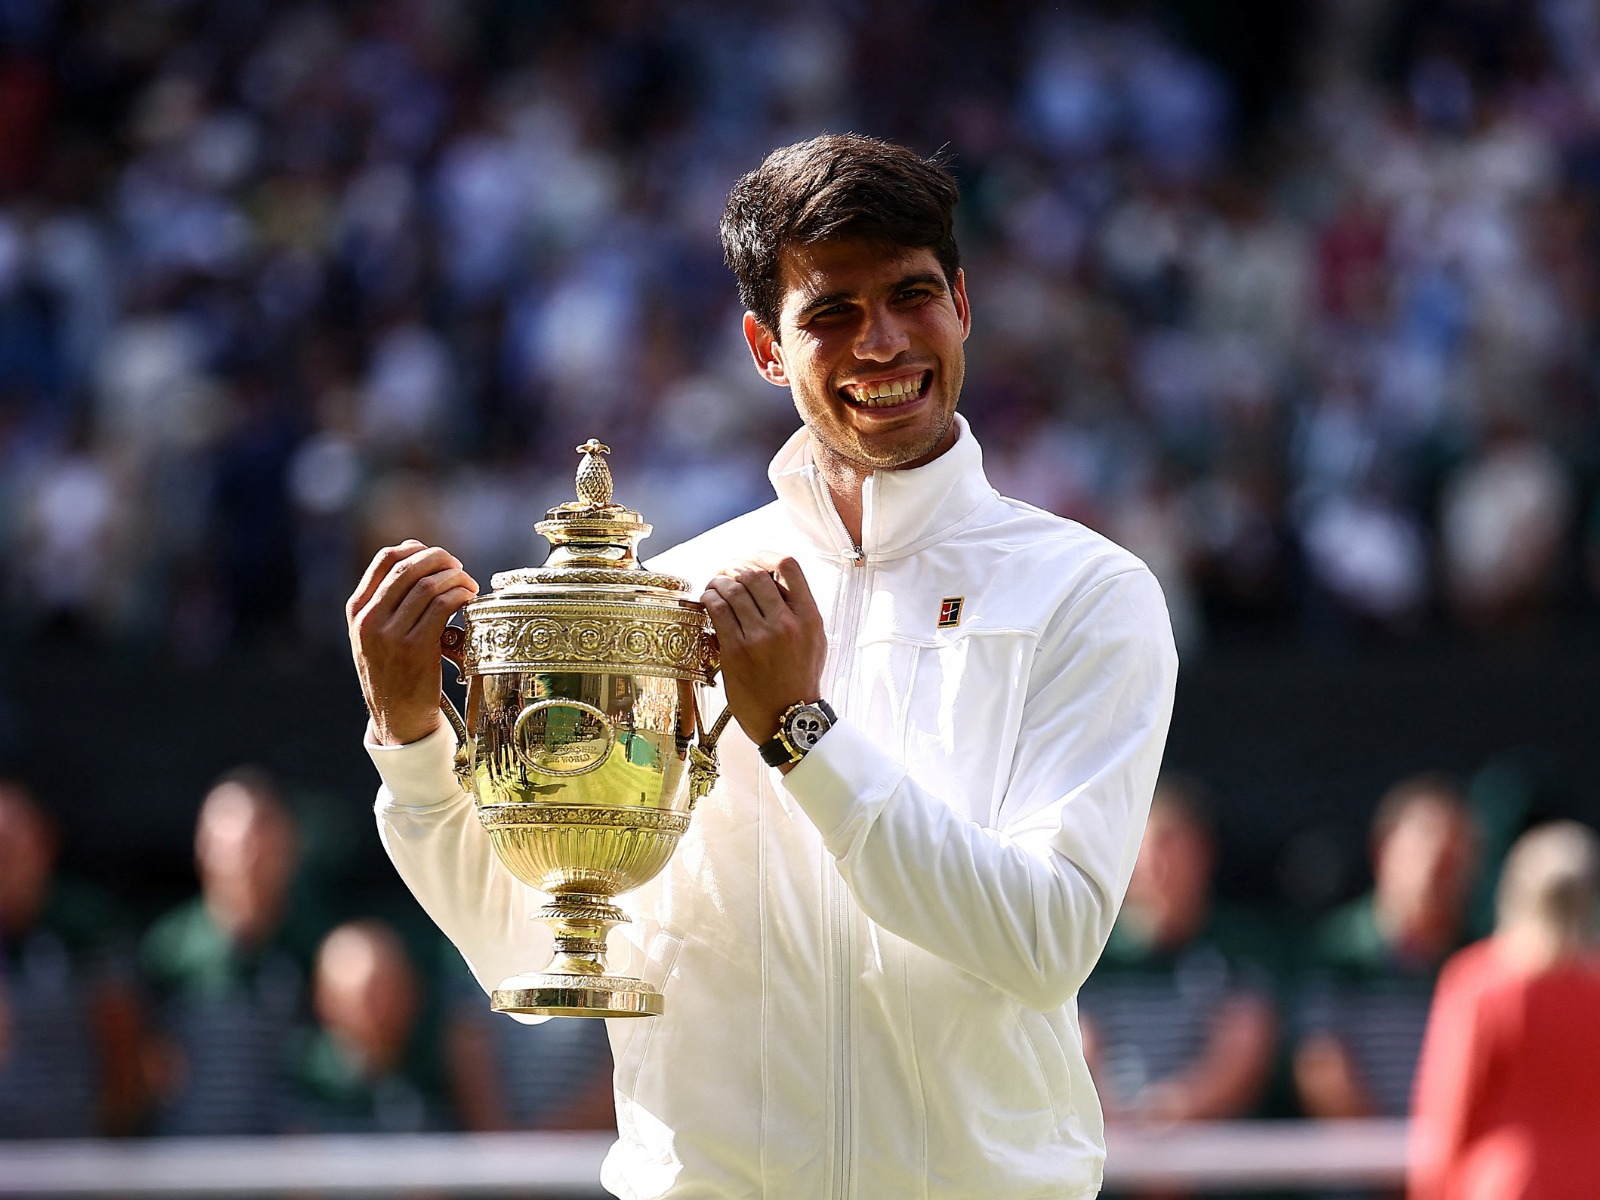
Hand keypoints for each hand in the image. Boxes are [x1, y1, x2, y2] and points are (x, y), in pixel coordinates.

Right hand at [347, 540, 479, 745]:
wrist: (396, 717)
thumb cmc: (393, 672)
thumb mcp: (376, 635)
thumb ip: (389, 603)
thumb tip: (418, 561)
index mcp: (357, 610)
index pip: (385, 559)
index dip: (416, 549)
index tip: (436, 557)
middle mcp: (369, 618)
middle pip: (409, 567)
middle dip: (441, 560)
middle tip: (458, 568)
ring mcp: (391, 633)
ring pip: (428, 584)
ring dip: (455, 578)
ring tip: (468, 584)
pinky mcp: (416, 647)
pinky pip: (443, 605)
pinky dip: (460, 595)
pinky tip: (469, 599)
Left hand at [701, 555, 825, 747]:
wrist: (788, 719)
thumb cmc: (800, 680)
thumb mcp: (815, 641)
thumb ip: (799, 611)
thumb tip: (774, 582)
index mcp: (809, 617)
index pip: (788, 565)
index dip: (765, 555)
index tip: (753, 561)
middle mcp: (786, 623)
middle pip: (755, 573)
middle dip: (736, 567)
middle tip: (727, 572)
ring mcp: (760, 637)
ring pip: (733, 588)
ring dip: (718, 580)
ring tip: (714, 585)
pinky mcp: (737, 651)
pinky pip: (718, 610)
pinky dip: (710, 598)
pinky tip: (708, 601)